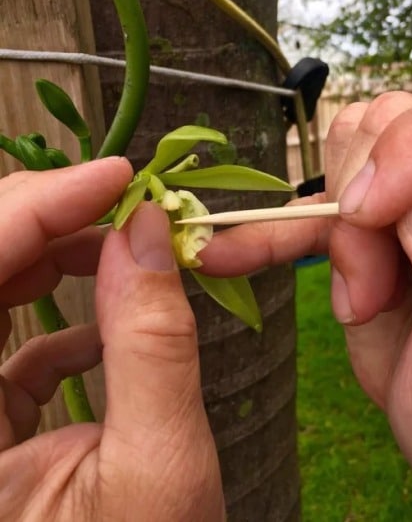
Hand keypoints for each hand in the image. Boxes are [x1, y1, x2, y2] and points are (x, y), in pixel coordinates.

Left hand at [0, 159, 223, 520]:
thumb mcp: (157, 473)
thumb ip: (153, 344)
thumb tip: (149, 231)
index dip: (31, 210)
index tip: (116, 178)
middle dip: (39, 221)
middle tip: (120, 202)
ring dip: (48, 256)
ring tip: (119, 244)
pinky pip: (4, 344)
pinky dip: (56, 316)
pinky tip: (110, 324)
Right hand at [200, 53, 411, 519]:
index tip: (372, 213)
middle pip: (409, 120)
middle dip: (370, 202)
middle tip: (369, 289)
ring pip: (356, 145)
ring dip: (333, 222)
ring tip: (361, 300)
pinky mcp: (374, 226)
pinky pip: (314, 204)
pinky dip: (270, 228)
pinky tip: (230, 254)